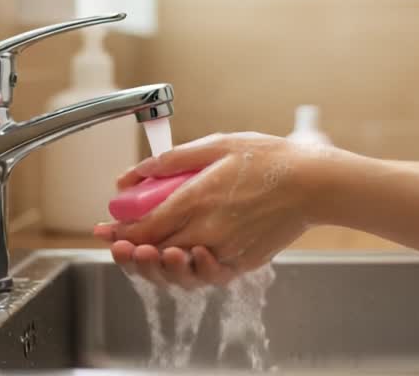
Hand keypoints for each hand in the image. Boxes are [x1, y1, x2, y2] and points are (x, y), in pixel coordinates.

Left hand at [93, 132, 333, 286]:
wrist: (314, 184)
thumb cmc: (270, 158)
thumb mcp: (219, 145)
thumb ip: (173, 161)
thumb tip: (133, 174)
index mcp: (197, 198)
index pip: (143, 225)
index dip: (118, 230)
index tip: (105, 227)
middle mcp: (207, 229)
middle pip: (155, 252)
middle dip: (130, 249)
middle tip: (118, 243)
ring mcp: (225, 250)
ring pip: (177, 269)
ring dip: (156, 264)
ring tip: (146, 252)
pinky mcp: (242, 262)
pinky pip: (207, 274)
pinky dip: (189, 269)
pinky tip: (182, 256)